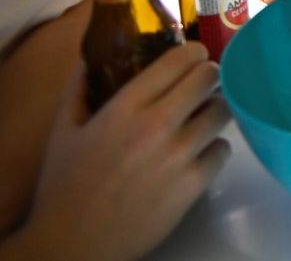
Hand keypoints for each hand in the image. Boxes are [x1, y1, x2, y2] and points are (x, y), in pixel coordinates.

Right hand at [15, 43, 231, 260]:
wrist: (74, 245)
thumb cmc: (65, 187)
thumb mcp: (63, 132)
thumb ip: (78, 90)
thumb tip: (89, 61)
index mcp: (125, 107)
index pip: (179, 59)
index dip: (193, 53)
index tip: (194, 58)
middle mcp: (157, 125)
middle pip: (210, 77)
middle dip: (208, 77)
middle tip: (202, 86)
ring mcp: (179, 155)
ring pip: (222, 111)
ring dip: (214, 112)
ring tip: (201, 120)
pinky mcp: (194, 184)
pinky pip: (222, 150)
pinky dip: (213, 149)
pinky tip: (197, 155)